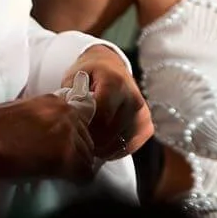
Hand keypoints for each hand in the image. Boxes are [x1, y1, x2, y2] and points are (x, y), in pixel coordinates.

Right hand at [0, 95, 97, 184]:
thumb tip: (51, 139)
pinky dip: (77, 180)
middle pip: (87, 141)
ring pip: (87, 158)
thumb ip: (45, 120)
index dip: (72, 141)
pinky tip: (64, 181)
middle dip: (76, 155)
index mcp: (57, 102)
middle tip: (57, 166)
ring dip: (75, 167)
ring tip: (56, 174)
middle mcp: (68, 114)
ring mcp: (69, 134)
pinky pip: (84, 173)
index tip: (61, 151)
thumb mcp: (26, 113)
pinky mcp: (65, 155)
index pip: (80, 125)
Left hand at [70, 45, 154, 161]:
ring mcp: (142, 113)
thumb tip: (69, 119)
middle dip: (91, 139)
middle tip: (79, 134)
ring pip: (119, 144)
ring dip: (102, 147)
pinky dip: (114, 150)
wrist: (110, 68)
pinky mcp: (147, 126)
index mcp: (115, 83)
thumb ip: (71, 98)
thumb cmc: (90, 75)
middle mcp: (133, 98)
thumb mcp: (74, 78)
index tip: (75, 129)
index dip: (85, 129)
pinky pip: (129, 147)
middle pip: (109, 133)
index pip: (100, 118)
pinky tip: (103, 142)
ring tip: (90, 138)